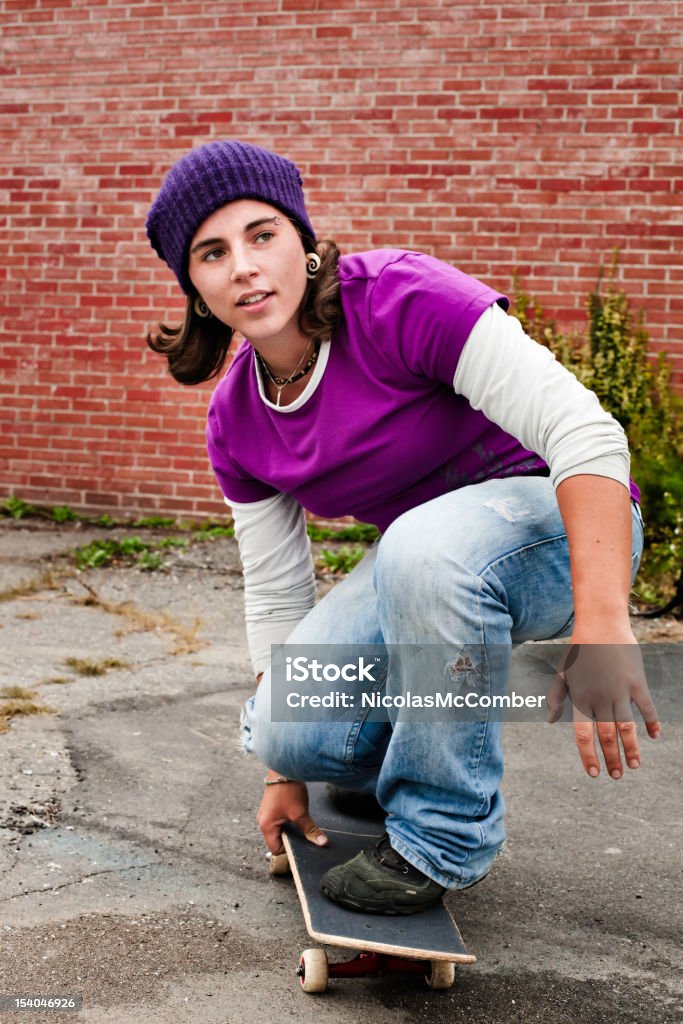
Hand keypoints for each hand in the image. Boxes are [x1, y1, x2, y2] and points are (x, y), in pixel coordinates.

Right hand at [256, 779, 328, 854]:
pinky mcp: (272, 808)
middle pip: (277, 841)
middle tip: (305, 843)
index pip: (275, 849)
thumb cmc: (288, 789)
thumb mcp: (300, 812)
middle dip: (291, 843)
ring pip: (279, 831)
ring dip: (290, 833)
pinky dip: (288, 824)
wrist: (284, 767)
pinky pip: (279, 822)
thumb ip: (310, 830)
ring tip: (303, 832)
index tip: (302, 853)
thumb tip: (322, 843)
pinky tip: (299, 821)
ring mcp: (266, 814)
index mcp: (266, 826)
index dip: (288, 853)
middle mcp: (263, 822)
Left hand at [546, 628, 660, 778]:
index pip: (583, 735)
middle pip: (607, 736)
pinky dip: (652, 723)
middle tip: (617, 776)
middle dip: (612, 759)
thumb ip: (555, 698)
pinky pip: (647, 708)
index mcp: (581, 699)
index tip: (593, 773)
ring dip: (632, 749)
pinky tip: (654, 737)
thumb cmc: (579, 651)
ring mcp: (621, 691)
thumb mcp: (562, 673)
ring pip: (627, 727)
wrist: (601, 626)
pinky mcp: (637, 683)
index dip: (588, 756)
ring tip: (634, 766)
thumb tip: (550, 721)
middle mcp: (601, 698)